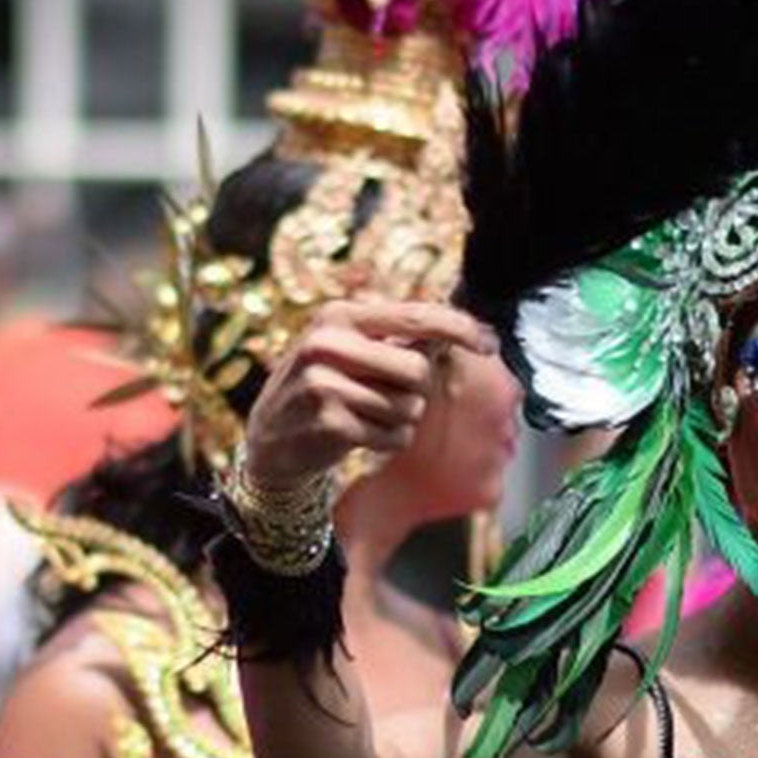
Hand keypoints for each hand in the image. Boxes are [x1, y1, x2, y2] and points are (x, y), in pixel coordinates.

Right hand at [241, 299, 494, 487]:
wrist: (268, 439)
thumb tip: (454, 332)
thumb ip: (396, 339)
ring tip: (365, 417)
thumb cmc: (320, 389)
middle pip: (417, 369)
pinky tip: (359, 436)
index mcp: (339, 316)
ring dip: (400, 420)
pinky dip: (387, 441)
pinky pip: (393, 436)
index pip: (415, 315)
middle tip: (387, 396)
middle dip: (416, 391)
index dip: (459, 328)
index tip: (489, 343)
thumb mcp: (347, 351)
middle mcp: (328, 343)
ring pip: (408, 407)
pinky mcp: (330, 423)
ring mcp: (325, 384)